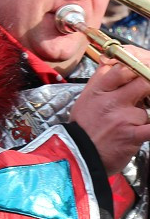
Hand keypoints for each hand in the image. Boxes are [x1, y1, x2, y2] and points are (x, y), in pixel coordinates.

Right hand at [70, 48, 149, 174]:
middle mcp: (110, 101)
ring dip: (142, 118)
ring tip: (128, 127)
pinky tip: (145, 129)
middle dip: (147, 88)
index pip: (122, 69)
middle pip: (142, 82)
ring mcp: (122, 118)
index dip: (137, 67)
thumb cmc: (82, 128)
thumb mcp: (85, 99)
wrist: (76, 156)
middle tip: (143, 95)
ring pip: (146, 110)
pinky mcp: (132, 135)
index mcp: (98, 91)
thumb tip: (110, 61)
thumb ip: (100, 81)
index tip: (141, 72)